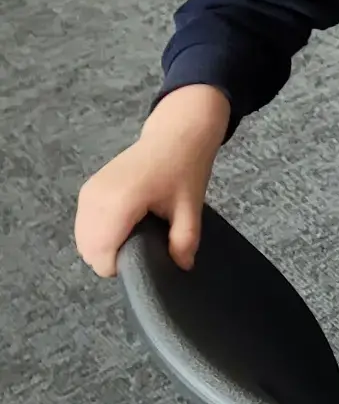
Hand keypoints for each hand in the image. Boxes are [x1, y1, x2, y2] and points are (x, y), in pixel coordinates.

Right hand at [74, 84, 230, 276]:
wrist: (175, 135)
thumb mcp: (191, 207)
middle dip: (113, 257)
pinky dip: (99, 234)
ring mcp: (87, 193)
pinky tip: (125, 225)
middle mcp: (94, 198)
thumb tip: (181, 268)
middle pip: (88, 251)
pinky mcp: (86, 190)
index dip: (121, 266)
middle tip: (144, 246)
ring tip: (137, 234)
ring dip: (104, 246)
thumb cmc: (184, 168)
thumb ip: (184, 240)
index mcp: (119, 202)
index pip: (101, 254)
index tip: (146, 258)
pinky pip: (83, 226)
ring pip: (83, 240)